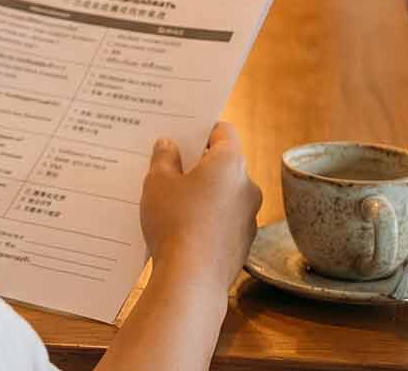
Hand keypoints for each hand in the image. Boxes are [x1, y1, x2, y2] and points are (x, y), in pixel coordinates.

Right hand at [139, 122, 261, 288]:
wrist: (191, 279)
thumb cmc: (175, 222)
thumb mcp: (158, 182)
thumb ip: (164, 157)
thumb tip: (169, 145)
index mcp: (230, 162)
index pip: (223, 131)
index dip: (202, 129)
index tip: (182, 135)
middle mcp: (247, 185)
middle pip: (224, 163)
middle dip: (198, 164)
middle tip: (170, 168)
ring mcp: (249, 216)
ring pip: (225, 194)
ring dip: (204, 194)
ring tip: (171, 202)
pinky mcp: (243, 243)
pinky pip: (225, 220)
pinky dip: (208, 220)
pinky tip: (182, 230)